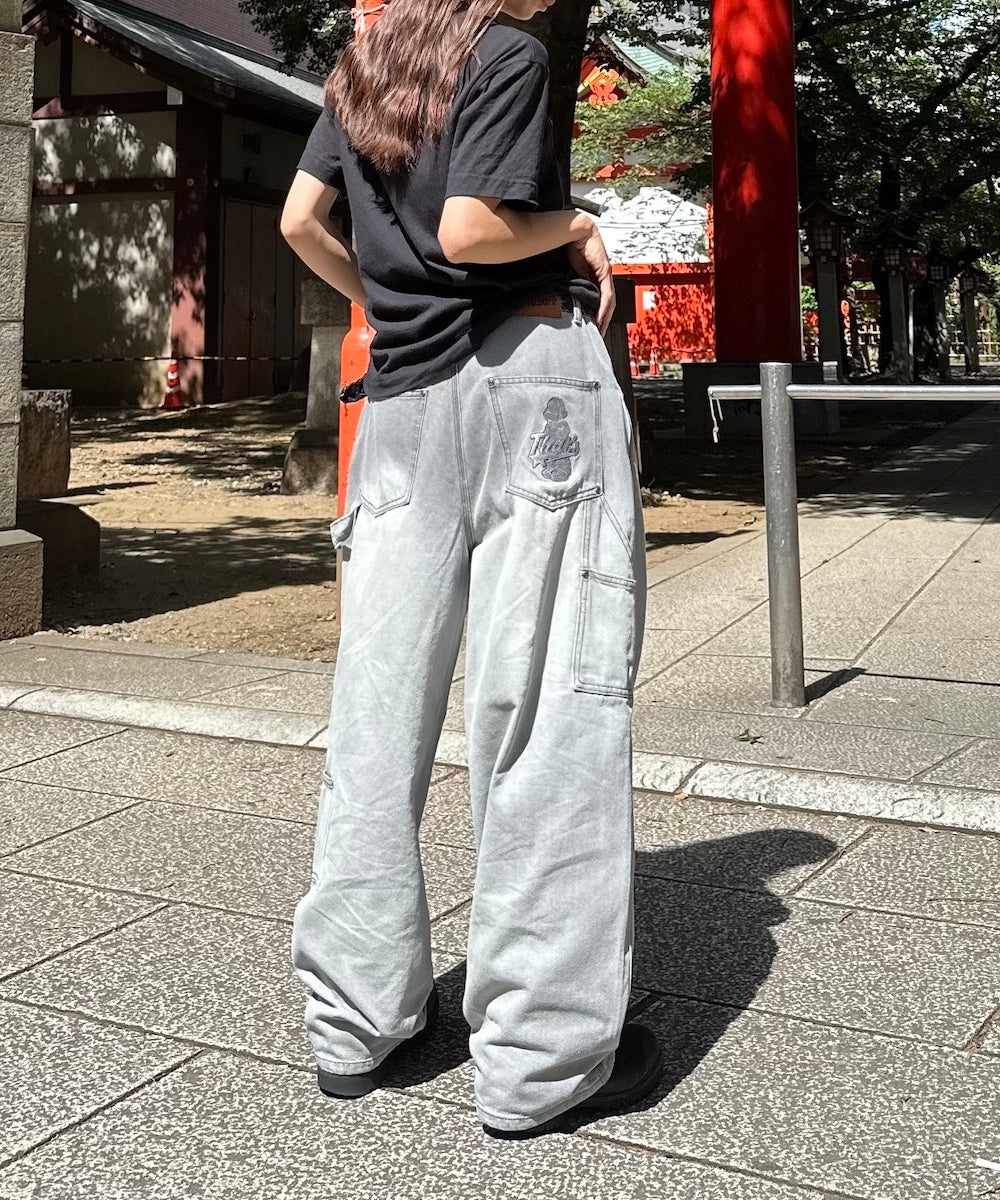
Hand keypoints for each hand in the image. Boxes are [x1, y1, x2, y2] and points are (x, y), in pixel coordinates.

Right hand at [568, 219, 615, 335]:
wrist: (572, 230)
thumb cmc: (567, 246)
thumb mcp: (565, 272)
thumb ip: (566, 284)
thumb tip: (556, 299)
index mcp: (591, 277)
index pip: (597, 302)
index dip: (596, 316)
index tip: (591, 330)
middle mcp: (601, 277)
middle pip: (606, 305)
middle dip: (602, 322)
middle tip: (597, 336)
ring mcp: (605, 274)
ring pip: (609, 303)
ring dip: (605, 319)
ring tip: (600, 332)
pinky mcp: (605, 272)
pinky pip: (607, 295)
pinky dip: (604, 309)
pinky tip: (600, 320)